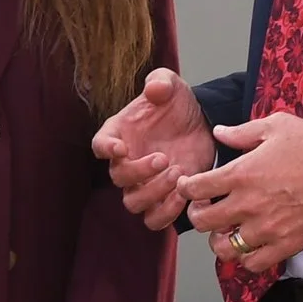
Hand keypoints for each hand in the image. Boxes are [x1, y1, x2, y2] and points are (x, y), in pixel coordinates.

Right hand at [89, 68, 214, 229]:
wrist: (202, 124)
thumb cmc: (177, 104)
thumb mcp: (171, 85)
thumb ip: (160, 82)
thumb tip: (154, 90)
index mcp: (119, 133)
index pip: (100, 144)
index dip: (106, 148)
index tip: (120, 147)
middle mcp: (127, 161)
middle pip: (117, 178)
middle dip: (139, 172)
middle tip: (164, 158)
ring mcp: (144, 183)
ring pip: (134, 203)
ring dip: (153, 194)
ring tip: (178, 175)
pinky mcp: (164, 199)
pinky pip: (155, 219)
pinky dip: (167, 214)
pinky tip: (185, 195)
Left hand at [180, 113, 302, 272]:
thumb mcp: (277, 126)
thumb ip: (243, 131)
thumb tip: (219, 132)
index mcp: (241, 173)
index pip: (196, 188)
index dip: (186, 188)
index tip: (189, 187)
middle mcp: (248, 204)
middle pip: (203, 221)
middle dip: (197, 215)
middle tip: (203, 210)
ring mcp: (266, 228)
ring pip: (224, 248)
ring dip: (219, 241)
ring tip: (225, 232)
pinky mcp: (285, 245)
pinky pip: (254, 263)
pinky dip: (247, 259)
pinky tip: (249, 247)